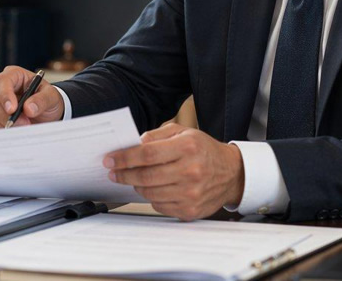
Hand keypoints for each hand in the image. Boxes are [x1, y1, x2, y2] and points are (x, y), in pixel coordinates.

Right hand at [0, 66, 64, 128]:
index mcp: (14, 75)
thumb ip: (42, 100)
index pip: (2, 81)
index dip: (5, 95)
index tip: (12, 109)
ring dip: (3, 123)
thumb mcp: (51, 96)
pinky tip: (14, 131)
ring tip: (22, 127)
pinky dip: (0, 130)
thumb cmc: (46, 99)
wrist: (45, 112)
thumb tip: (29, 108)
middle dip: (6, 114)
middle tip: (24, 123)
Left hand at [104, 123, 244, 220]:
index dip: (124, 158)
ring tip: (135, 179)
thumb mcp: (184, 132)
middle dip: (124, 174)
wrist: (231, 173)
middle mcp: (190, 171)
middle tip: (113, 172)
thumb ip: (157, 135)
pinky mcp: (190, 210)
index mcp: (187, 148)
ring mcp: (191, 193)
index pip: (147, 154)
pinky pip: (160, 206)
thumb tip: (135, 144)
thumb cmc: (204, 151)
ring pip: (150, 193)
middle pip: (146, 176)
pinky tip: (155, 188)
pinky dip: (152, 197)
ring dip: (137, 186)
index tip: (110, 160)